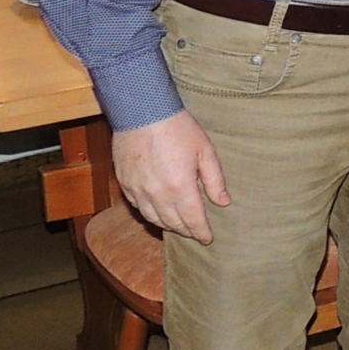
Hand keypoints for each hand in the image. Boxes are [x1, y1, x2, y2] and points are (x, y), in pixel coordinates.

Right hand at [112, 109, 229, 242]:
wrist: (142, 111)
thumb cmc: (177, 127)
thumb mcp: (205, 150)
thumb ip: (215, 180)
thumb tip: (223, 202)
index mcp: (180, 188)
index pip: (193, 220)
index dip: (202, 232)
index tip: (208, 239)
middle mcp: (157, 194)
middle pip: (173, 223)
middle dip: (186, 231)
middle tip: (195, 232)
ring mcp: (138, 190)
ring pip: (153, 218)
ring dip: (168, 225)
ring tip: (178, 225)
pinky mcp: (125, 183)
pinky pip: (138, 207)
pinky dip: (150, 213)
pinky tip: (157, 211)